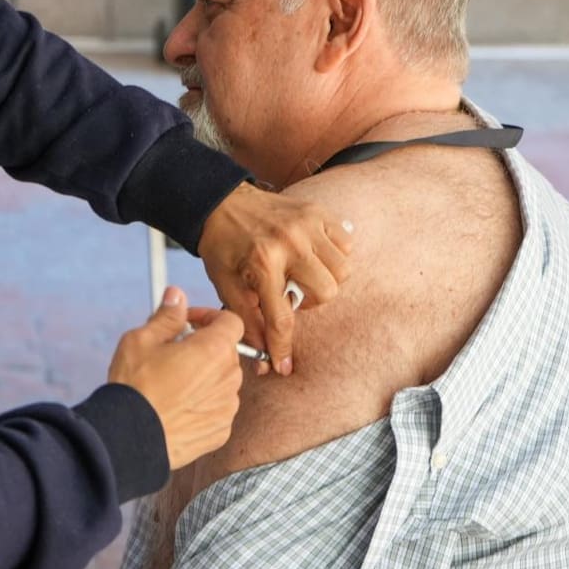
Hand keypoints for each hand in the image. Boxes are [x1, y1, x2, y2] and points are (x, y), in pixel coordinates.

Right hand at [108, 287, 244, 469]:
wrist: (130, 438)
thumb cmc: (135, 388)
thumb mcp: (142, 340)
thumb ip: (167, 316)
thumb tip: (176, 296)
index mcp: (213, 350)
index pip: (231, 321)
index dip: (210, 317)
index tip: (189, 323)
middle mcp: (228, 378)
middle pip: (227, 351)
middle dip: (205, 346)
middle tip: (174, 351)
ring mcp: (227, 407)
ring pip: (223, 380)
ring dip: (206, 375)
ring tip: (173, 382)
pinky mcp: (221, 431)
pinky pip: (219, 407)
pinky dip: (204, 403)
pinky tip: (177, 406)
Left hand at [198, 182, 353, 375]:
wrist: (222, 202)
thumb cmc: (223, 244)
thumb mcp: (224, 284)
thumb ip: (246, 320)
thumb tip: (262, 359)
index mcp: (262, 262)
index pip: (281, 318)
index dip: (282, 347)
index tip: (283, 366)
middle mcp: (289, 242)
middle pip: (326, 293)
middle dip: (310, 302)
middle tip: (290, 293)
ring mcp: (308, 225)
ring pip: (342, 271)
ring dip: (325, 280)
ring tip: (302, 274)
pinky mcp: (319, 213)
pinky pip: (346, 245)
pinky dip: (334, 255)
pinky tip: (312, 256)